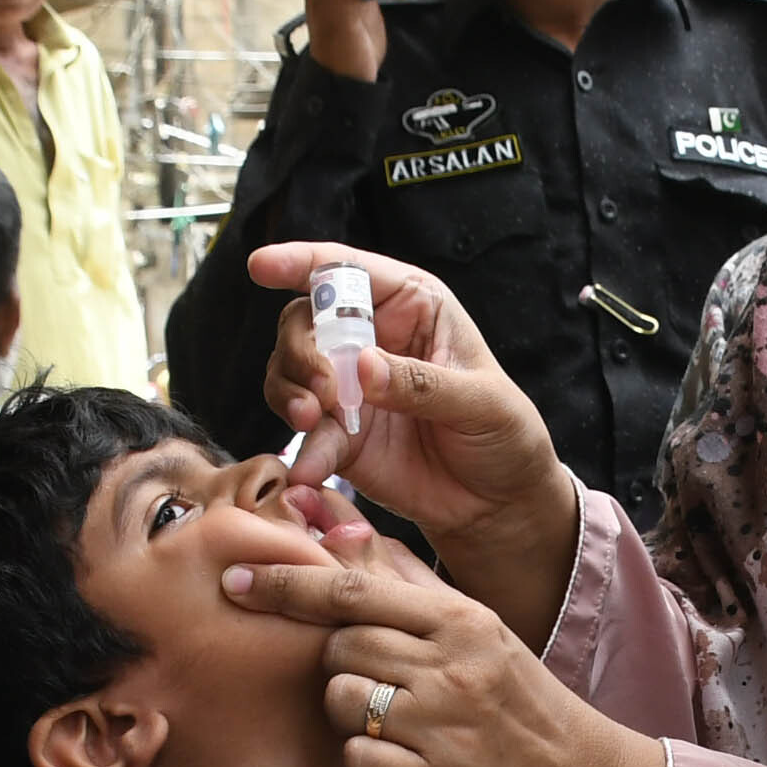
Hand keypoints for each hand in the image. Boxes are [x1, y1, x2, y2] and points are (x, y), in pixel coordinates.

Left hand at [222, 548, 674, 766]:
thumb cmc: (517, 700)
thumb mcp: (476, 629)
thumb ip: (406, 580)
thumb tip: (340, 528)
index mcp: (460, 620)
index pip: (354, 590)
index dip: (288, 584)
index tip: (238, 580)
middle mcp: (451, 668)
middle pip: (339, 646)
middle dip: (339, 662)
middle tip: (378, 680)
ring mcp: (441, 728)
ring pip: (340, 700)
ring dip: (349, 713)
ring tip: (395, 722)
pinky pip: (355, 760)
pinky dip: (367, 763)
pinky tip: (404, 761)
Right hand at [240, 241, 573, 593]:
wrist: (498, 503)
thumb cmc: (504, 434)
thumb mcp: (480, 402)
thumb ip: (421, 383)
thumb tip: (363, 366)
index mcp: (411, 304)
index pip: (348, 270)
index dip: (301, 262)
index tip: (261, 267)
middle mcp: (371, 338)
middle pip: (305, 320)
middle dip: (300, 349)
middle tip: (324, 389)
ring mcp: (350, 387)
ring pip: (291, 370)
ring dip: (289, 390)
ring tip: (312, 418)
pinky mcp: (339, 435)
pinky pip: (305, 431)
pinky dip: (302, 446)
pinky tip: (309, 467)